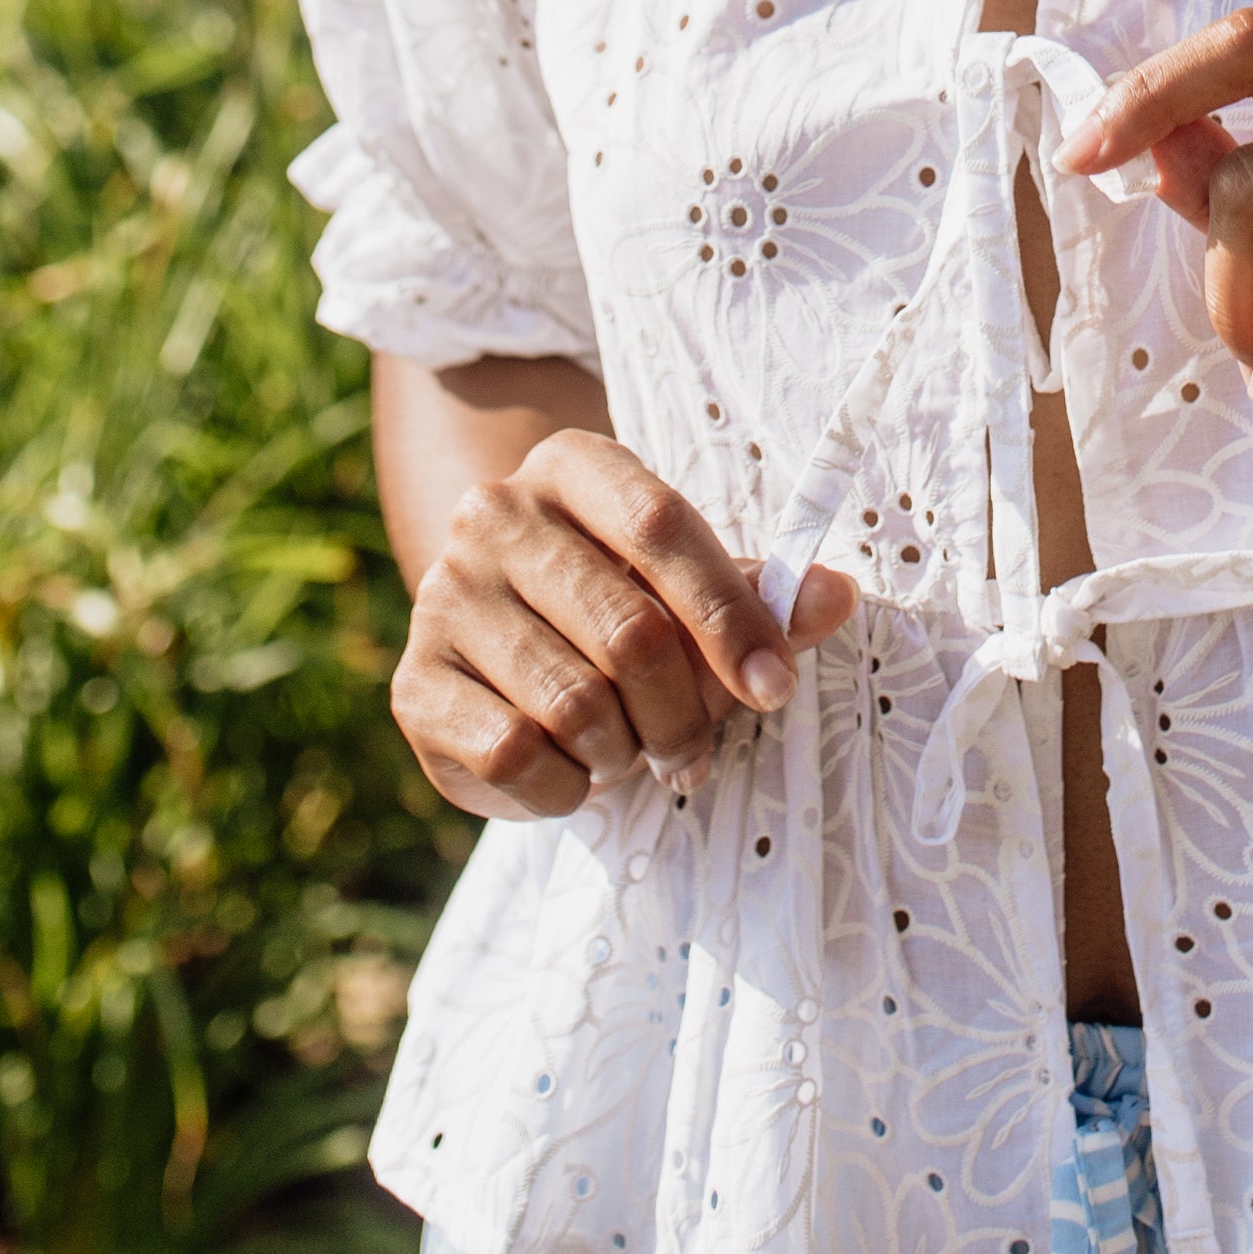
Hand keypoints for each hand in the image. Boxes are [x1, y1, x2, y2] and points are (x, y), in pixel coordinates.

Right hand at [392, 427, 854, 822]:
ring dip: (624, 753)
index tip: (776, 687)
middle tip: (692, 751)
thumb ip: (762, 596)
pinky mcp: (414, 684)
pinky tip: (571, 772)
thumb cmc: (617, 611)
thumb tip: (838, 596)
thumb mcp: (690, 591)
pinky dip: (567, 788)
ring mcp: (443, 595)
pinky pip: (516, 755)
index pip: (662, 526)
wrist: (498, 657)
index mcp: (573, 465)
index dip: (730, 614)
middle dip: (683, 713)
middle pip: (628, 629)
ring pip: (574, 703)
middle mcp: (495, 514)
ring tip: (627, 752)